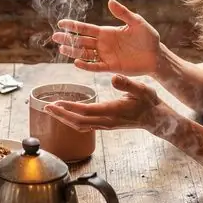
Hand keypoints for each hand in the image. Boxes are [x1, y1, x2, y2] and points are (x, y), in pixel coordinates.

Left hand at [48, 76, 163, 133]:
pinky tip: (65, 116)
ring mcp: (105, 124)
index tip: (55, 104)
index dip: (69, 108)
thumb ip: (128, 84)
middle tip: (45, 107)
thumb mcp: (142, 89)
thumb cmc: (149, 102)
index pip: (86, 111)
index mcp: (112, 111)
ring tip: (51, 111)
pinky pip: (85, 126)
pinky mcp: (106, 125)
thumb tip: (114, 77)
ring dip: (64, 119)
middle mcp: (106, 121)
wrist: (156, 118)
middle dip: (60, 115)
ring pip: (80, 126)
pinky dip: (72, 121)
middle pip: (78, 121)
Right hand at [52, 0, 161, 76]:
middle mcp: (103, 44)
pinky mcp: (111, 67)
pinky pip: (95, 66)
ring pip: (85, 54)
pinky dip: (86, 65)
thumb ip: (123, 13)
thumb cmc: (148, 37)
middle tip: (54, 37)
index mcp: (106, 32)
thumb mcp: (136, 22)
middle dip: (68, 38)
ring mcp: (106, 56)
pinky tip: (77, 62)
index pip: (86, 28)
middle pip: (81, 41)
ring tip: (61, 49)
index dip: (73, 26)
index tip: (61, 23)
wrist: (156, 56)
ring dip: (73, 51)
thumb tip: (110, 1)